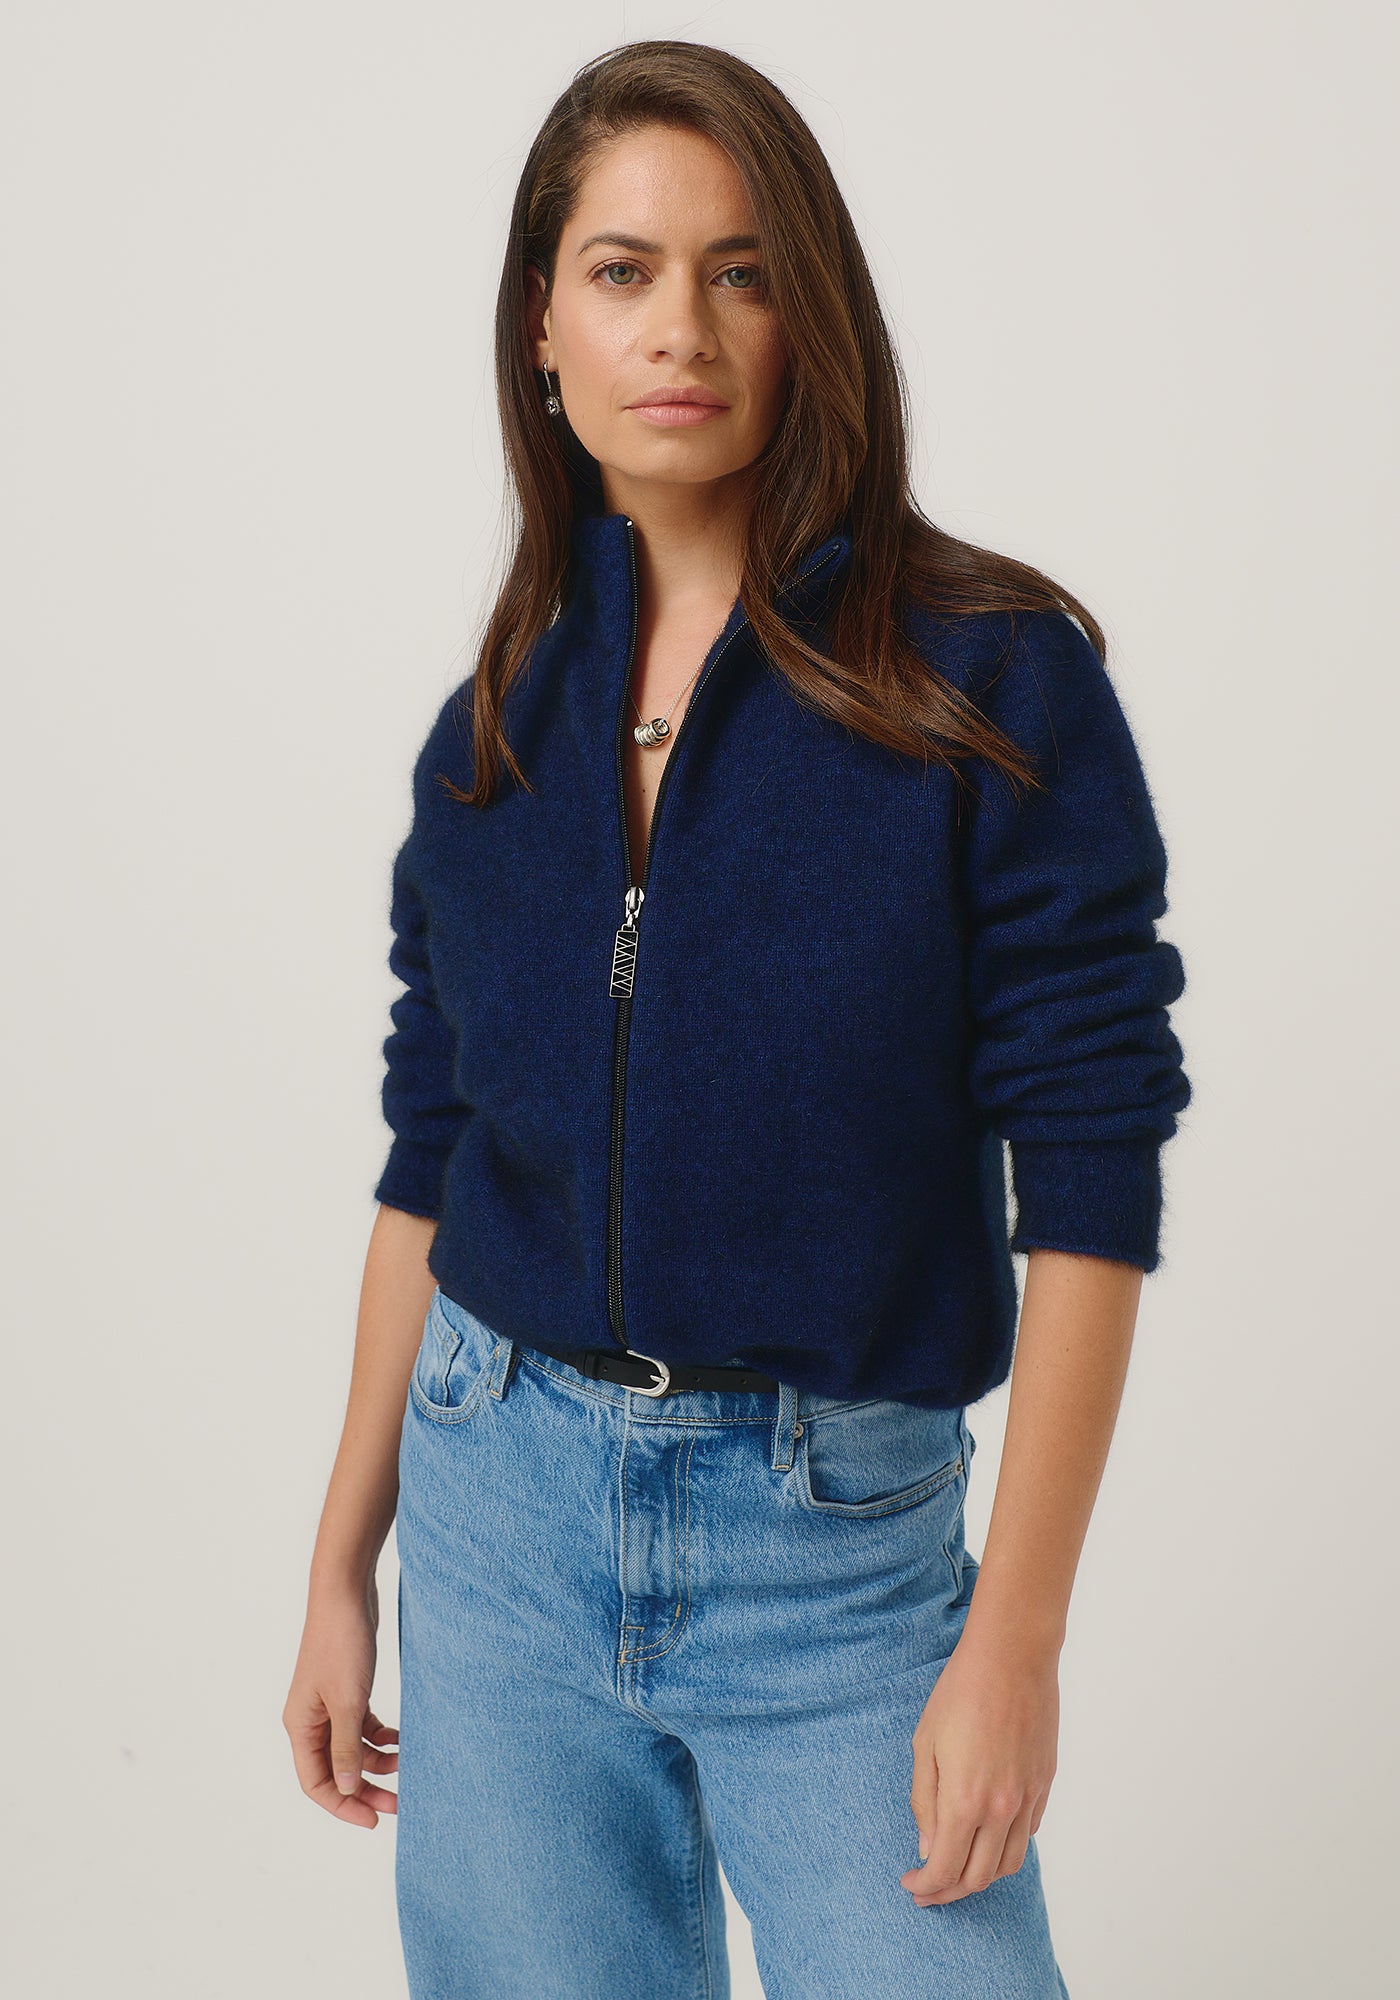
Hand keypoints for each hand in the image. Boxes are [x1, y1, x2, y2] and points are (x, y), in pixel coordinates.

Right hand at [283, 1573, 399, 1828]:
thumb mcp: (348, 1702)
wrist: (347, 1592)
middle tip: (399, 1804)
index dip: (344, 1805)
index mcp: (300, 1726)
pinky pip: (362, 1727)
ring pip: (352, 1749)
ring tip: (408, 1765)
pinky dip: (380, 1737)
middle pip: (335, 1770)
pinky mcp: (348, 1688)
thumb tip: (345, 1788)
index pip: (316, 1783)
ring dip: (378, 1762)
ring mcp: (329, 1704)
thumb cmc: (342, 1644)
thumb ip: (346, 1748)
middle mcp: (310, 1719)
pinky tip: (401, 1739)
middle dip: (365, 1789)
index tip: (375, 1820)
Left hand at [900, 1626, 1058, 1904]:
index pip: (945, 1868)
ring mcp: (1028, 1798)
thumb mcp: (925, 1743)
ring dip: (980, 1875)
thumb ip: (925, 1802)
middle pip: (978, 1877)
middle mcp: (1001, 1808)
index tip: (910, 1885)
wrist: (1012, 1657)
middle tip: (927, 1886)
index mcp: (965, 1799)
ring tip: (956, 1867)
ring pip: (1008, 1864)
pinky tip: (986, 1836)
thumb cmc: (960, 1693)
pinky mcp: (1044, 1784)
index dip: (925, 1886)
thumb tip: (928, 1848)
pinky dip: (1005, 1848)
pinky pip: (1026, 1835)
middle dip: (949, 1890)